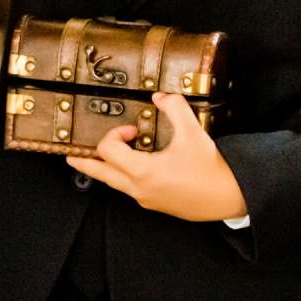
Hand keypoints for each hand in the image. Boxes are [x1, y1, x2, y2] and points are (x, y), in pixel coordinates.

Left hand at [66, 93, 247, 222]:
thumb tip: (160, 96)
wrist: (230, 196)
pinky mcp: (156, 203)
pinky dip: (125, 176)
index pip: (108, 151)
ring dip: (106, 169)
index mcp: (143, 171)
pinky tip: (134, 167)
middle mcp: (139, 188)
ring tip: (98, 161)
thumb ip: (174, 108)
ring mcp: (146, 198)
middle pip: (101, 174)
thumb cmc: (212, 169)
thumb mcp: (193, 132)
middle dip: (84, 163)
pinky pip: (131, 189)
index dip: (114, 134)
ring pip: (115, 183)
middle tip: (70, 157)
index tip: (132, 129)